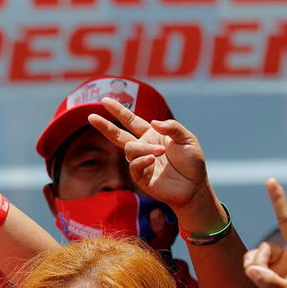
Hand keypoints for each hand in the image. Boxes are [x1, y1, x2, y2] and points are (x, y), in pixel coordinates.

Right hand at [87, 97, 207, 211]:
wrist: (195, 187)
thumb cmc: (192, 162)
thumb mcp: (187, 139)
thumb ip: (172, 127)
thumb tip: (153, 122)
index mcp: (151, 135)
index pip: (131, 121)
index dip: (119, 111)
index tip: (105, 100)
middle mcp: (143, 147)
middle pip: (118, 135)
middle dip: (105, 126)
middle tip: (91, 116)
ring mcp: (141, 163)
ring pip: (130, 149)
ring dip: (144, 148)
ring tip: (160, 153)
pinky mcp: (141, 178)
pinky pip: (134, 166)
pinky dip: (142, 160)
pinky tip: (153, 159)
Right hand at [244, 181, 286, 287]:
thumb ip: (270, 283)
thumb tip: (250, 269)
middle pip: (285, 221)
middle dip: (277, 201)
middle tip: (270, 180)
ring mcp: (284, 257)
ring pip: (261, 250)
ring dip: (255, 263)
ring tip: (259, 278)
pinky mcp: (273, 265)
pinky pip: (254, 259)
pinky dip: (251, 267)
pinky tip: (256, 277)